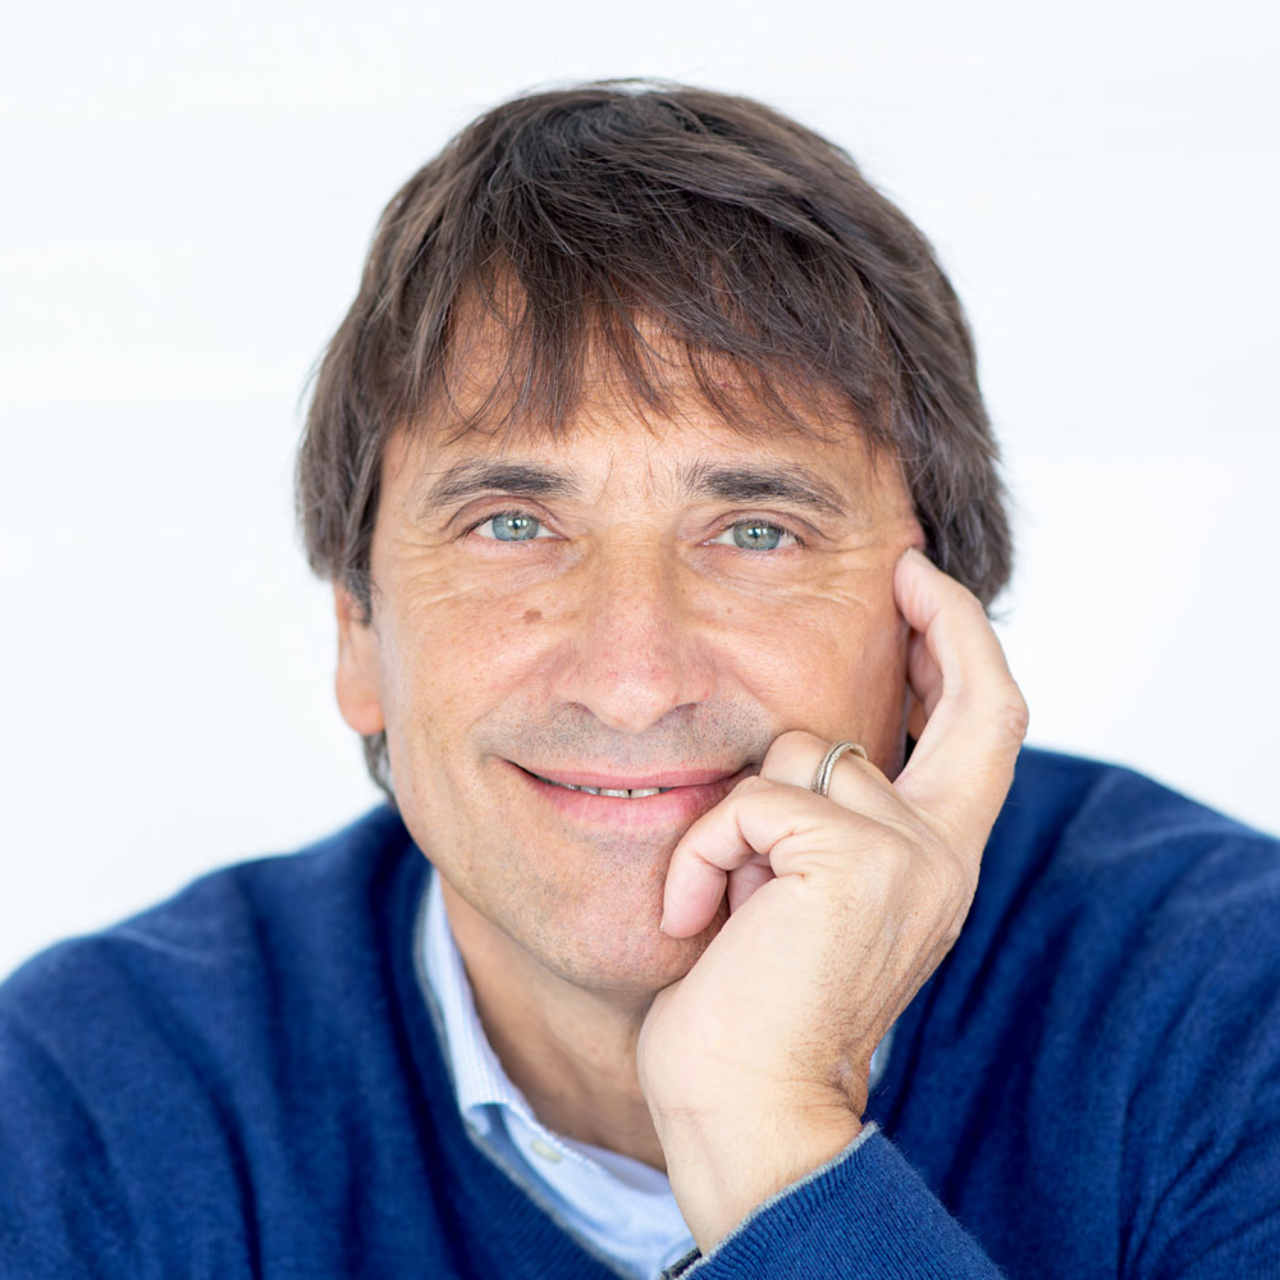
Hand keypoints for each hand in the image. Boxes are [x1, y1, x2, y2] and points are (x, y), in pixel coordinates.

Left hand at [636, 548, 1027, 1251]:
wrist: (743, 1111)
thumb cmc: (753, 1009)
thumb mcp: (807, 899)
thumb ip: (830, 826)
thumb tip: (811, 749)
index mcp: (938, 863)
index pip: (986, 733)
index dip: (963, 650)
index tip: (923, 590)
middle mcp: (945, 854)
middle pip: (979, 703)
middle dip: (949, 618)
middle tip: (906, 568)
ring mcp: (910, 855)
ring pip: (803, 751)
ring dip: (734, 816)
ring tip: (717, 899)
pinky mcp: (853, 858)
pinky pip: (749, 800)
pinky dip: (704, 851)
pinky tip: (697, 917)